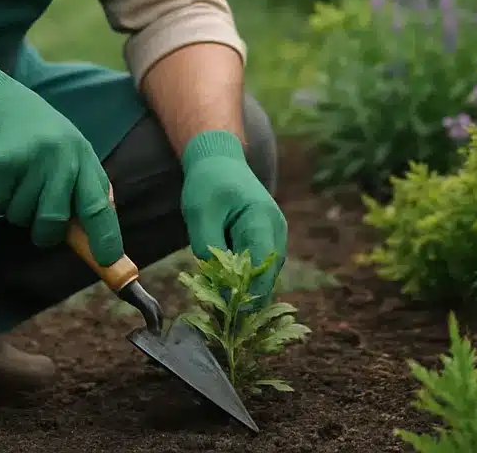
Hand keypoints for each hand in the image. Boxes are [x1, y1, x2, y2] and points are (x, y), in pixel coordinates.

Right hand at [0, 57, 123, 265]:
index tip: (110, 263)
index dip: (105, 238)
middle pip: (55, 223)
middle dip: (43, 232)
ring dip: (12, 206)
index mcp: (80, 153)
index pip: (99, 204)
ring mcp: (32, 159)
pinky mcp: (3, 163)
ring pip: (21, 216)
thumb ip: (80, 179)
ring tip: (12, 175)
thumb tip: (102, 220)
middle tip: (35, 222)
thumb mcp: (62, 143)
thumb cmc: (26, 126)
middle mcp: (61, 156)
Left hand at [180, 130, 286, 303]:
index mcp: (262, 219)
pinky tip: (225, 287)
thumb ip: (208, 247)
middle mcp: (276, 230)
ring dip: (245, 289)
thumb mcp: (199, 212)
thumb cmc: (208, 183)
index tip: (229, 313)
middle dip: (246, 296)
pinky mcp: (267, 240)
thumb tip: (217, 282)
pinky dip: (245, 278)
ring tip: (220, 304)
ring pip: (265, 274)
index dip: (248, 293)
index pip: (261, 266)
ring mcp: (276, 236)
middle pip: (267, 275)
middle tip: (222, 316)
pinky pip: (260, 267)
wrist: (219, 160)